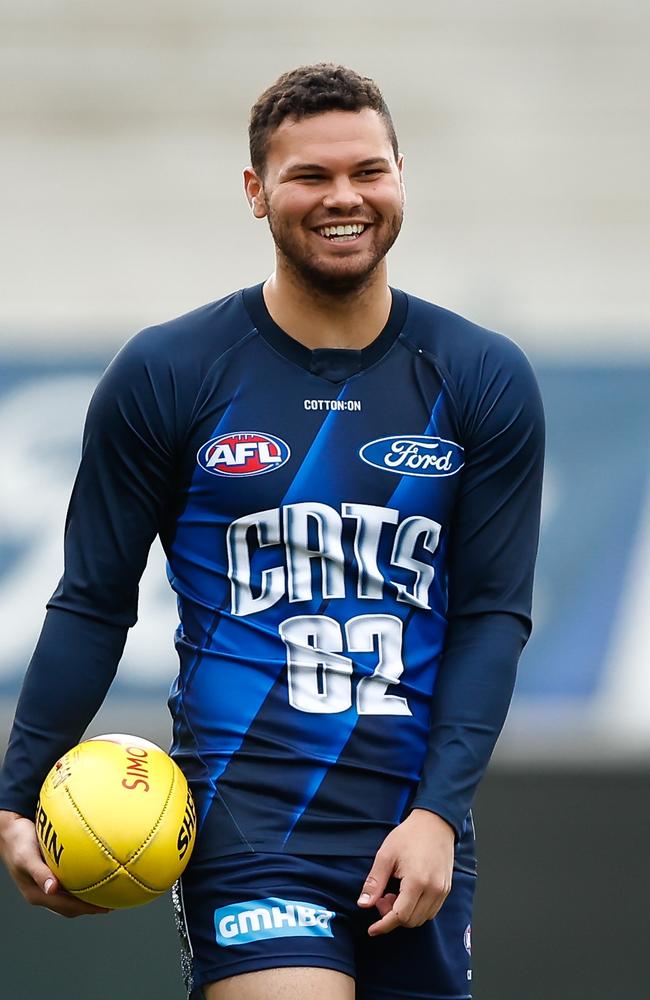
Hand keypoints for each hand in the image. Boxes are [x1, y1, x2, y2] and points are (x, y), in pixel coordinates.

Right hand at [0, 810, 110, 916]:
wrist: (9, 830)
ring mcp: (45, 884)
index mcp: (36, 894)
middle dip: (89, 907)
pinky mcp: (48, 873)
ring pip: (69, 897)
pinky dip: (81, 882)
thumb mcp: (27, 857)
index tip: (105, 908)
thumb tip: (52, 889)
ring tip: (106, 892)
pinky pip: (68, 882)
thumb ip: (39, 873)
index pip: (66, 907)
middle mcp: (42, 892)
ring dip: (86, 897)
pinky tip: (93, 873)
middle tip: (112, 902)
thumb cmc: (18, 841)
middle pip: (70, 907)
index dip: (86, 909)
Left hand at [357, 809, 454, 935]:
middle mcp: (433, 890)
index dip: (384, 925)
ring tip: (395, 893)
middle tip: (383, 897)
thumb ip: (375, 882)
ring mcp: (442, 890)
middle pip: (411, 920)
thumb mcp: (386, 855)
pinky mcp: (447, 888)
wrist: (435, 822)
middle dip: (393, 916)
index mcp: (417, 882)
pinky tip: (407, 893)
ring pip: (422, 918)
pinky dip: (417, 909)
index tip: (372, 930)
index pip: (399, 916)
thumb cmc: (409, 835)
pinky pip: (431, 910)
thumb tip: (363, 905)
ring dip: (405, 914)